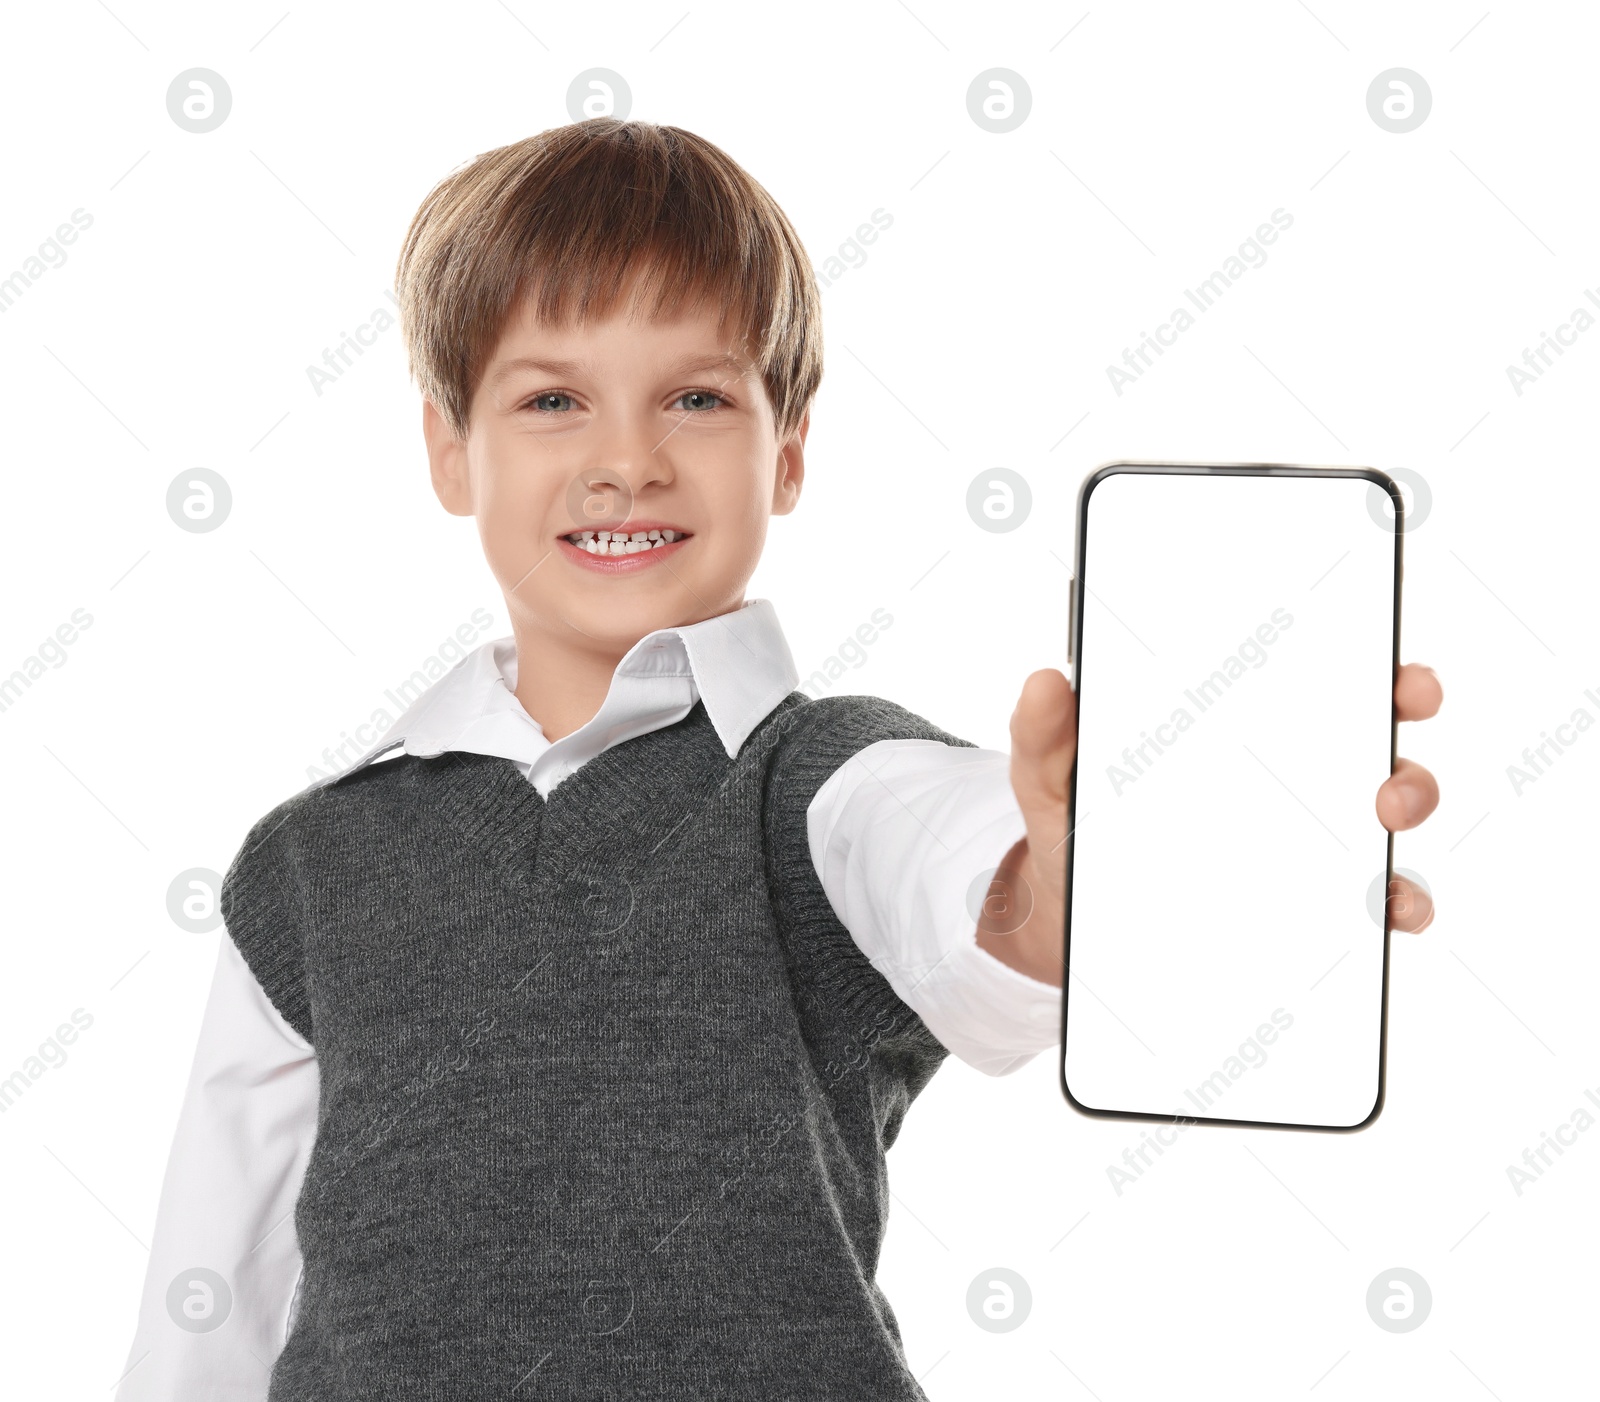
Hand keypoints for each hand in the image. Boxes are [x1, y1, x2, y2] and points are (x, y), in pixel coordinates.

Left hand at [983, 662, 1443, 986]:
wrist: (1063, 913)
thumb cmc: (1073, 824)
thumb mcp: (1051, 777)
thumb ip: (1045, 734)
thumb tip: (1045, 682)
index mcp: (1239, 724)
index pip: (1327, 684)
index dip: (1381, 678)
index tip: (1402, 684)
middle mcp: (1288, 773)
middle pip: (1378, 752)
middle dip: (1404, 761)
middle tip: (1387, 788)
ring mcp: (1304, 840)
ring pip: (1386, 822)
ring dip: (1404, 825)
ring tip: (1382, 835)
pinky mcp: (1307, 905)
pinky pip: (1373, 902)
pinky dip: (1395, 904)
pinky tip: (1385, 913)